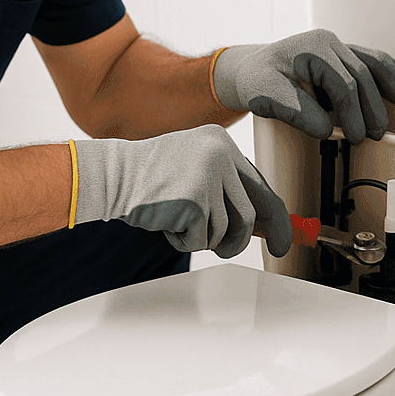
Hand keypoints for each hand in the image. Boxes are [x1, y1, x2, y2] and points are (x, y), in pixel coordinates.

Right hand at [73, 125, 292, 257]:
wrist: (111, 176)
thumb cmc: (149, 178)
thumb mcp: (193, 169)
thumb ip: (225, 189)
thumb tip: (264, 224)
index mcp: (222, 143)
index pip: (259, 186)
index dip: (275, 218)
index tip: (283, 241)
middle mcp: (220, 154)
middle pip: (248, 214)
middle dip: (241, 241)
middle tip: (229, 252)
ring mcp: (208, 176)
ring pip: (225, 231)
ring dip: (203, 239)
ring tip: (178, 224)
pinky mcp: (194, 200)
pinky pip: (201, 239)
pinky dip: (184, 241)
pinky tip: (166, 224)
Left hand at [212, 29, 394, 142]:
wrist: (252, 69)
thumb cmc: (257, 80)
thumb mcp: (266, 97)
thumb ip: (295, 112)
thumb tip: (326, 128)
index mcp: (312, 48)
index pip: (342, 83)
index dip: (352, 113)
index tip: (354, 137)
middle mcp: (327, 42)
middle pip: (360, 76)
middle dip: (370, 109)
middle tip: (372, 135)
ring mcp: (337, 46)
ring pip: (371, 65)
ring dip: (384, 92)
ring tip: (386, 119)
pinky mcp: (342, 53)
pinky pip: (372, 59)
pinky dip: (387, 75)